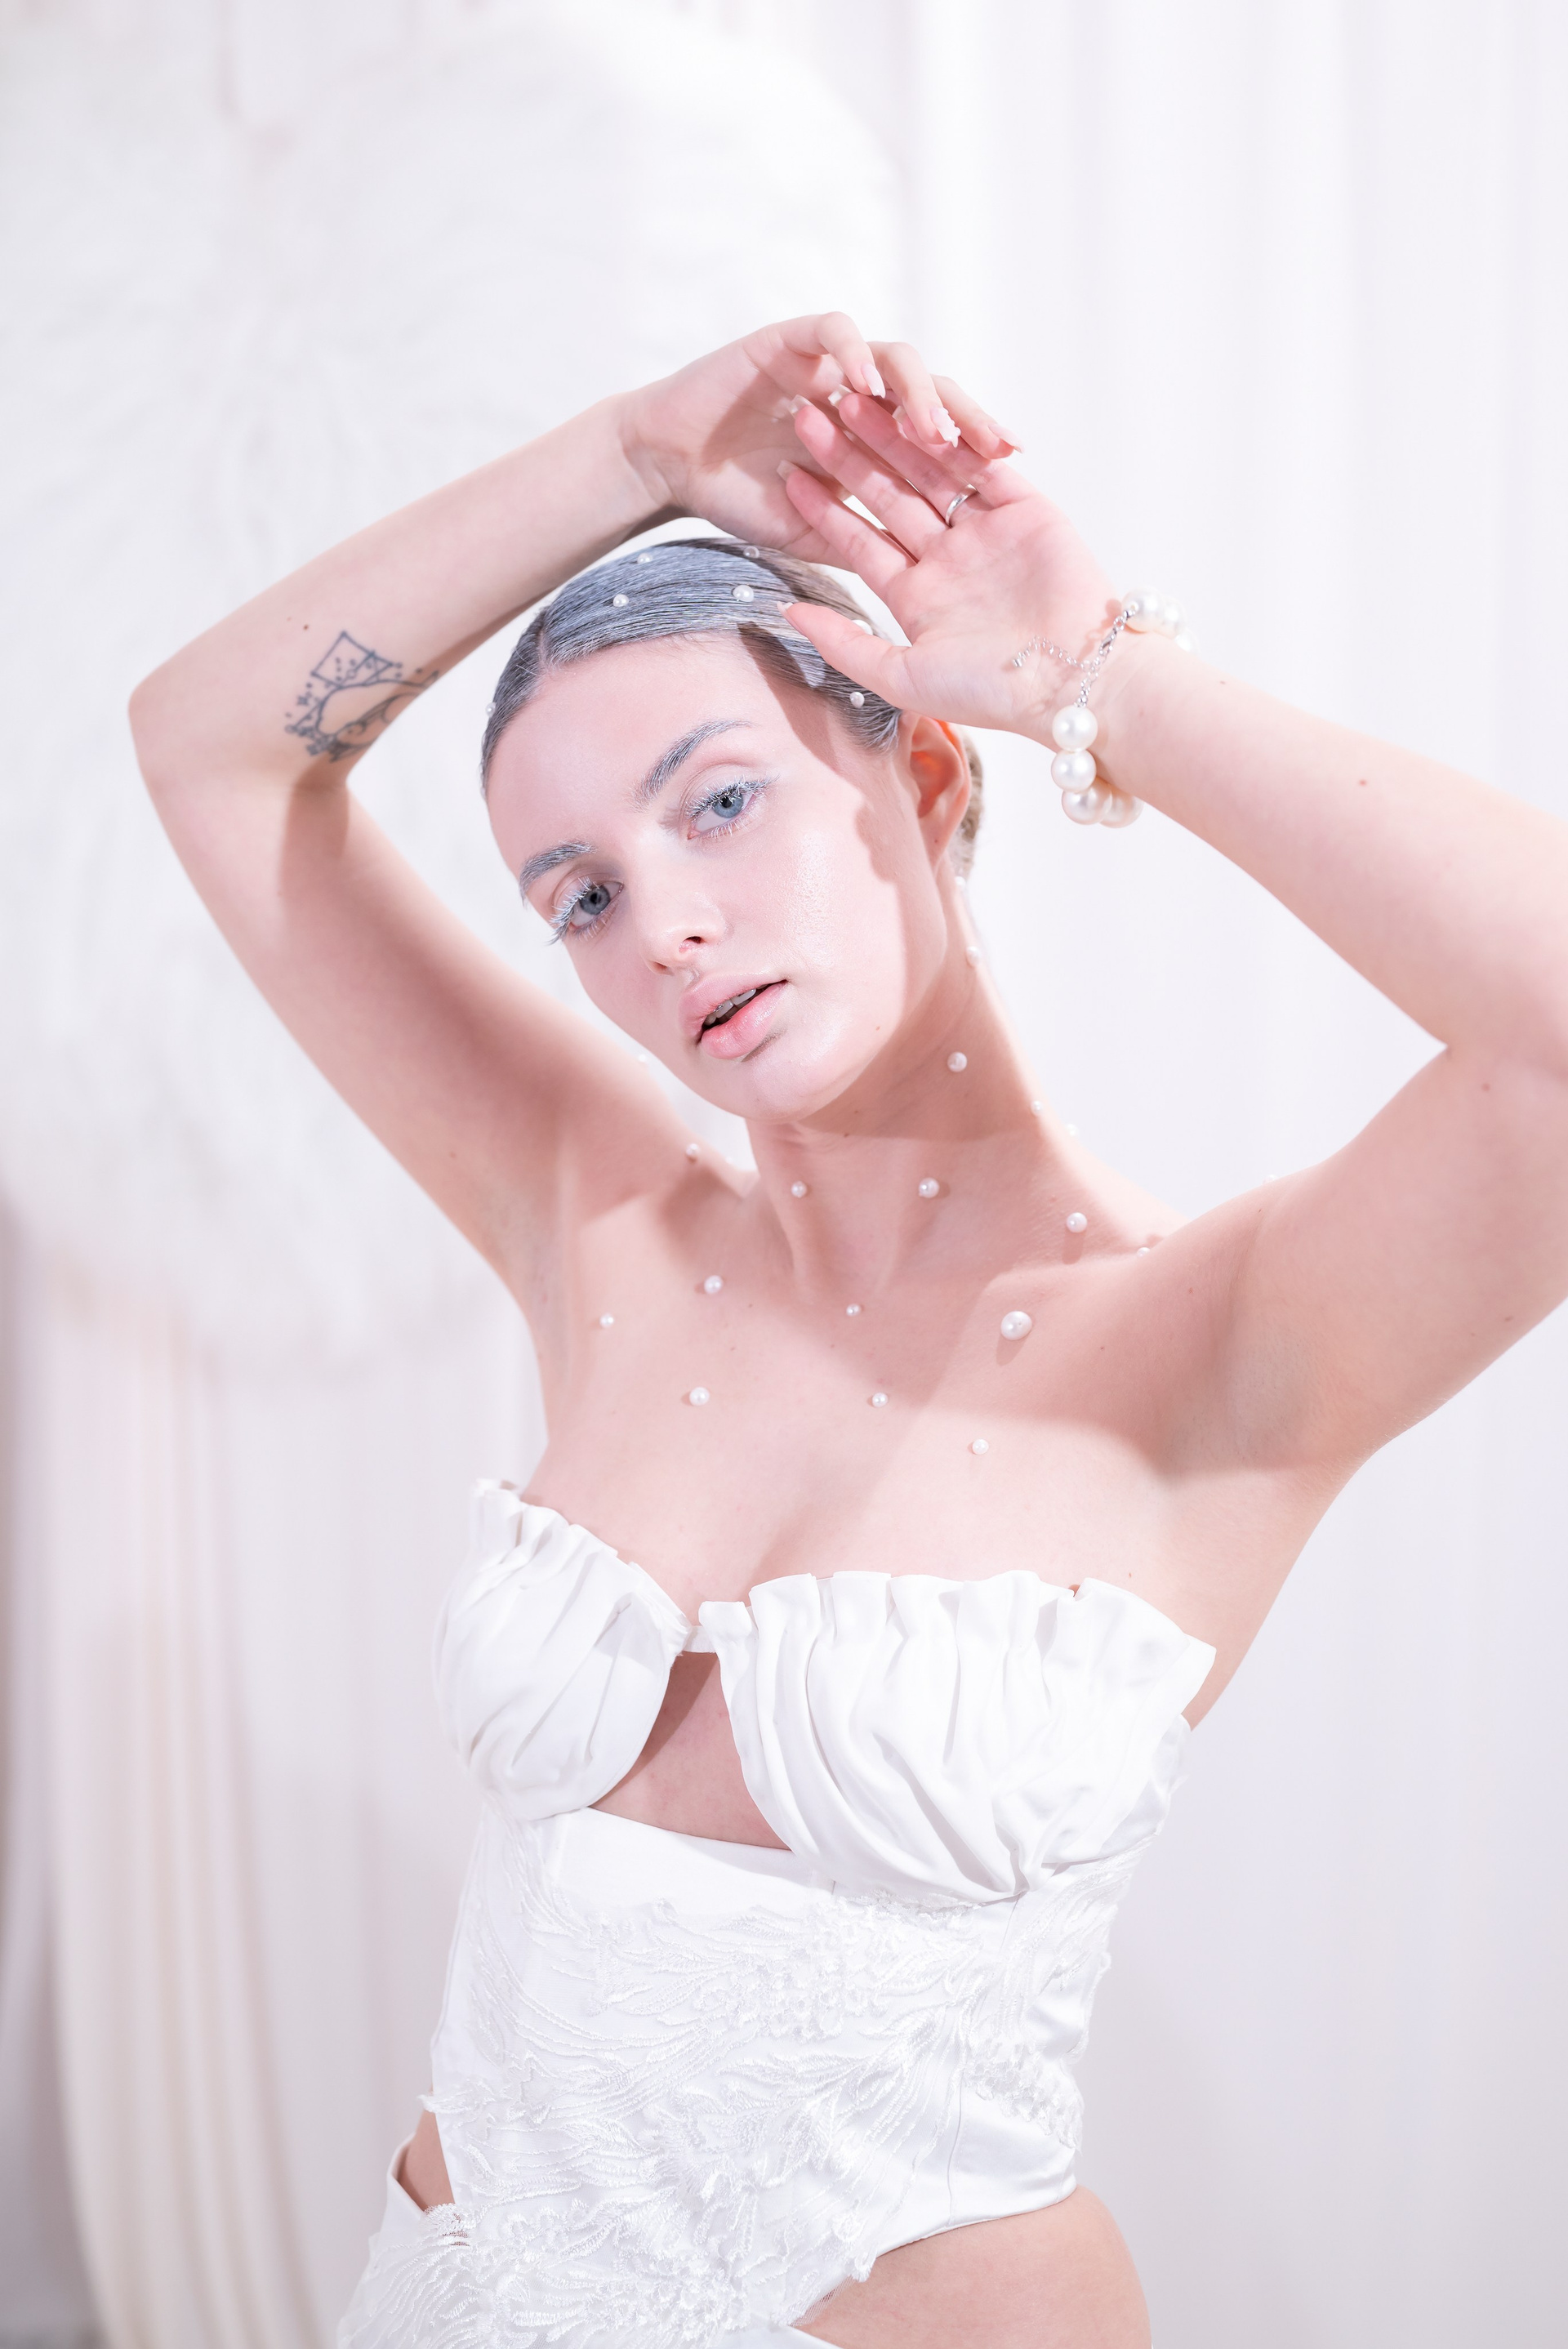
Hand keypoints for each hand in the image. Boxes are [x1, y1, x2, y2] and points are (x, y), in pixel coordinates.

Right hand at [619, 313, 1021, 565]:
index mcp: (875, 436)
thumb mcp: (814, 536)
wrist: (670, 465)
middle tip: (997, 448)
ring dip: (917, 393)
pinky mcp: (791, 339)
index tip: (1013, 477)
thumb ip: (864, 547)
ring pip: (895, 360)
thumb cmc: (741, 500)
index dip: (975, 452)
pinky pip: (835, 333)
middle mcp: (862, 394)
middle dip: (967, 420)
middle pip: (933, 394)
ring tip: (931, 429)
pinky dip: (853, 354)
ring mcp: (830, 363)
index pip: (940, 437)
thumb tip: (920, 589)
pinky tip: (865, 386)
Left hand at [774, 390, 1120, 738]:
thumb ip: (844, 643)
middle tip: (809, 413)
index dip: (824, 508)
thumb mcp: (901, 676)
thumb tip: (786, 613)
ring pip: (930, 472)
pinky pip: (984, 466)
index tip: (787, 473)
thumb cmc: (989, 692)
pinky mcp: (1027, 510)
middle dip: (849, 457)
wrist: (1072, 680)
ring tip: (853, 397)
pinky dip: (955, 436)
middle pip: (889, 497)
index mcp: (917, 596)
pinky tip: (917, 405)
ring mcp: (987, 532)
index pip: (860, 542)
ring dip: (893, 436)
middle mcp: (949, 560)